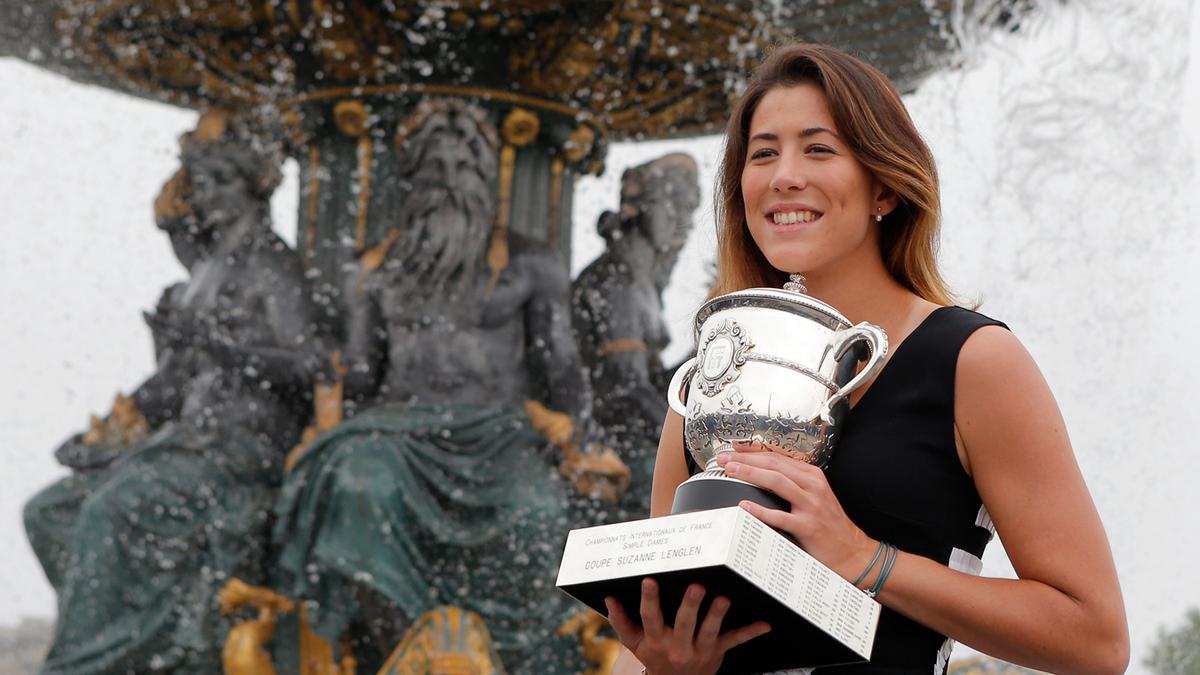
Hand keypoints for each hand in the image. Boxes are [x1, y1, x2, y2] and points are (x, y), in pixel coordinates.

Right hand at [605, 578, 769, 674]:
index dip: (649, 600)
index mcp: (656, 640)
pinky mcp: (717, 651)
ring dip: (718, 615)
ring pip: (710, 632)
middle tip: (696, 586)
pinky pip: (734, 641)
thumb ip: (620, 621)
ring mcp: (699, 650)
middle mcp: (677, 646)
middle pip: (684, 624)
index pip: (650, 618)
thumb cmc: (654, 655)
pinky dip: (750, 632)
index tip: (650, 580)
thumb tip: (608, 598)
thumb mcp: (634, 643)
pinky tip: (765, 624)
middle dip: (690, 605)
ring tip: (724, 599)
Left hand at [717, 444, 876, 581]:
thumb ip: (793, 484)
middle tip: (724, 458)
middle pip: (774, 466)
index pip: (777, 458)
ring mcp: (812, 506)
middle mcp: (813, 486)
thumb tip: (761, 474)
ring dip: (751, 475)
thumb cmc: (829, 524)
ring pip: (777, 483)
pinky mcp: (809, 527)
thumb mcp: (814, 496)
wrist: (853, 551)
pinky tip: (744, 507)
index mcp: (812, 476)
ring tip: (731, 471)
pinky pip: (781, 517)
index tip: (732, 451)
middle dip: (746, 460)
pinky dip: (761, 511)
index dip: (752, 453)